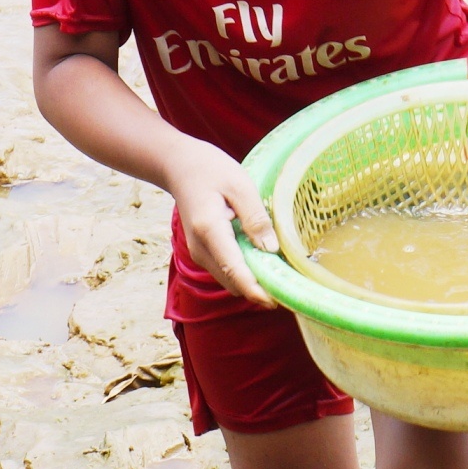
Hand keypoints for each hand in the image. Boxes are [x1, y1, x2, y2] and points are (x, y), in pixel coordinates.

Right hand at [164, 137, 278, 306]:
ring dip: (251, 281)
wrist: (179, 167)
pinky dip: (243, 272)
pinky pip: (225, 271)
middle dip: (258, 289)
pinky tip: (260, 259)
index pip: (234, 270)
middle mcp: (200, 248)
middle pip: (232, 281)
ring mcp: (198, 252)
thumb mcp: (240, 185)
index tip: (276, 301)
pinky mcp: (202, 252)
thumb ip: (255, 217)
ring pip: (229, 279)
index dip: (255, 290)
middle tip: (288, 284)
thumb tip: (270, 249)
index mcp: (210, 230)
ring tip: (278, 272)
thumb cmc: (211, 170)